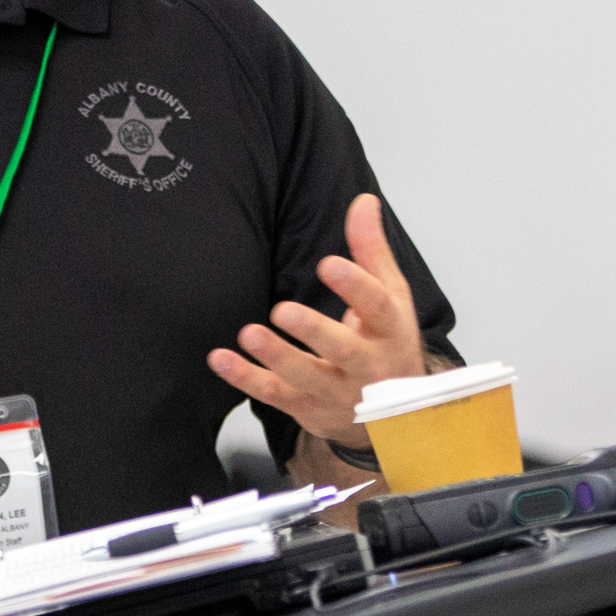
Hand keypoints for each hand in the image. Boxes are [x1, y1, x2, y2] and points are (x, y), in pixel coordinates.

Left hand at [211, 193, 427, 443]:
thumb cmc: (388, 343)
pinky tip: (220, 359)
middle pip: (343, 349)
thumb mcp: (390, 296)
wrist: (394, 414)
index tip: (328, 264)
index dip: (354, 286)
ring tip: (249, 334)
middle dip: (314, 331)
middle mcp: (367, 365)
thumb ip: (371, 249)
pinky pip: (274, 394)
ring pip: (304, 377)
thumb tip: (363, 201)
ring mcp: (336, 390)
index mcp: (390, 330)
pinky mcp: (308, 407)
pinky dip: (245, 378)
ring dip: (276, 357)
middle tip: (284, 310)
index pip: (376, 307)